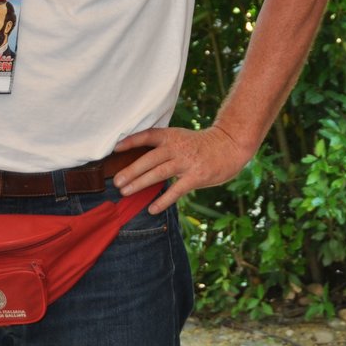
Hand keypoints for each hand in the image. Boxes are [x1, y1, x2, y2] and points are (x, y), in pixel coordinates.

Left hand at [113, 125, 254, 214]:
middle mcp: (177, 147)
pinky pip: (176, 190)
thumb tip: (141, 162)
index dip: (131, 141)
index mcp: (172, 136)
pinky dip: (163, 200)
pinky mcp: (196, 176)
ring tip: (126, 191)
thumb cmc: (202, 145)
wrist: (230, 145)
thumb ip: (164, 148)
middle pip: (149, 159)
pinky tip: (152, 209)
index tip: (116, 149)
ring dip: (140, 183)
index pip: (148, 136)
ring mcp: (187, 162)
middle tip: (116, 181)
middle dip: (131, 170)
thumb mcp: (182, 139)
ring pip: (159, 173)